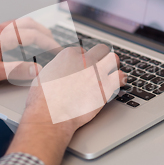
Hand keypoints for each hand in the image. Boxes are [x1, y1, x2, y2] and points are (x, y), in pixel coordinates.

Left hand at [0, 18, 59, 88]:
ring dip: (34, 31)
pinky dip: (24, 32)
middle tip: (55, 43)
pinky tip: (22, 42)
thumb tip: (36, 70)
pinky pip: (11, 29)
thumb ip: (16, 71)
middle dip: (45, 32)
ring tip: (43, 40)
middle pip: (29, 24)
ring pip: (20, 25)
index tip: (59, 50)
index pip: (33, 35)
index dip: (49, 43)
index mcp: (2, 36)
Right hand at [6, 44, 124, 164]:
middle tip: (101, 65)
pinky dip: (120, 79)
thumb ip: (55, 70)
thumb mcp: (43, 76)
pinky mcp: (106, 88)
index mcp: (68, 55)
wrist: (52, 115)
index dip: (82, 60)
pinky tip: (118, 83)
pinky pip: (120, 77)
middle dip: (101, 56)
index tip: (82, 68)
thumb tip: (58, 72)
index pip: (82, 51)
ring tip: (111, 72)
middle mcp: (85, 61)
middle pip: (101, 49)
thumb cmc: (43, 100)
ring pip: (114, 59)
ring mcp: (97, 73)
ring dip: (112, 65)